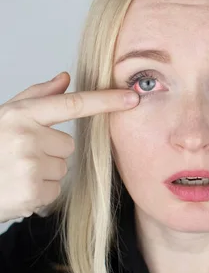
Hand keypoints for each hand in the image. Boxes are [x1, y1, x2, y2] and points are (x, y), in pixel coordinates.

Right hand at [0, 72, 138, 222]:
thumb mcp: (4, 117)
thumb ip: (36, 97)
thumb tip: (65, 78)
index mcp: (21, 115)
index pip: (73, 104)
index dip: (106, 100)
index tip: (132, 97)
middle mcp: (26, 137)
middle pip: (68, 145)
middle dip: (49, 153)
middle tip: (19, 159)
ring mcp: (28, 166)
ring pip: (62, 169)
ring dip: (43, 174)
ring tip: (15, 174)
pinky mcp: (30, 192)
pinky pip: (53, 190)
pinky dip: (38, 194)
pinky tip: (15, 190)